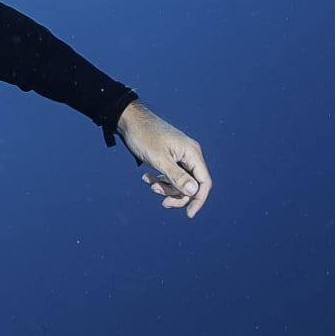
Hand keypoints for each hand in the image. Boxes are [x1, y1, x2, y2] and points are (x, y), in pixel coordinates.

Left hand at [116, 101, 212, 217]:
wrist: (130, 121)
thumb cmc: (144, 137)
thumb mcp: (159, 159)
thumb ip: (177, 176)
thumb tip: (194, 192)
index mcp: (192, 154)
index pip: (204, 182)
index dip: (198, 200)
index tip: (189, 215)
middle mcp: (189, 155)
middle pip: (191, 185)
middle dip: (175, 194)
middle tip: (159, 199)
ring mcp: (180, 156)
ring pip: (179, 182)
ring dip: (165, 187)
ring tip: (148, 182)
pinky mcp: (170, 157)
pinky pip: (170, 175)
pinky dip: (160, 179)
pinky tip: (146, 177)